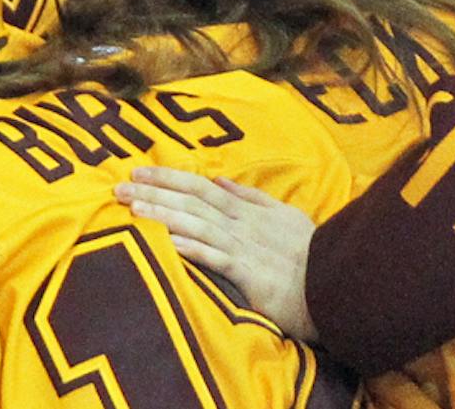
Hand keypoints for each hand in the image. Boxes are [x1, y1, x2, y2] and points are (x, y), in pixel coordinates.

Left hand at [118, 167, 317, 340]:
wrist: (336, 283)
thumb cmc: (311, 254)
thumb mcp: (284, 216)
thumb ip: (250, 197)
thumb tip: (219, 180)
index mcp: (248, 210)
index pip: (201, 187)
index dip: (169, 177)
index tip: (139, 171)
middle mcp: (242, 223)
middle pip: (192, 201)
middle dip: (154, 192)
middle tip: (118, 187)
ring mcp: (244, 246)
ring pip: (197, 224)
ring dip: (164, 215)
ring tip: (133, 210)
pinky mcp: (249, 272)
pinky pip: (215, 257)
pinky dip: (191, 248)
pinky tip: (167, 243)